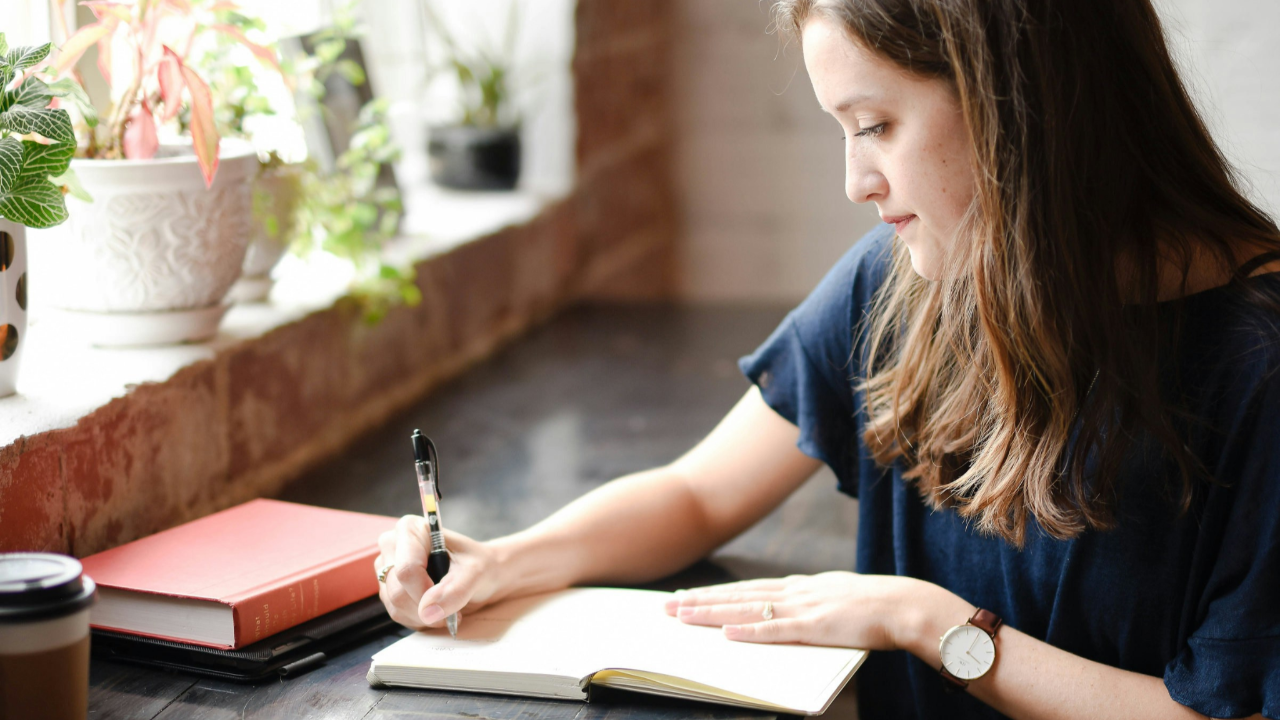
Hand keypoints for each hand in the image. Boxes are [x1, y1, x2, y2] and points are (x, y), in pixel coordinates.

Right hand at [375, 515, 500, 629]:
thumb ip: (455, 590)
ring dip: (424, 616)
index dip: (425, 592)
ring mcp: (387, 568)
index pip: (406, 569)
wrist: (483, 575)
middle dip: (427, 608)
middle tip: (453, 607)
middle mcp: (393, 545)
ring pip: (396, 606)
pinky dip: (419, 619)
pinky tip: (436, 609)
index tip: (447, 599)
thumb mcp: (476, 573)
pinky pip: (397, 614)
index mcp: (411, 529)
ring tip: (447, 607)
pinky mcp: (388, 588)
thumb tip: (428, 611)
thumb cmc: (480, 565)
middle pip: (398, 591)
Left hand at [663, 571, 948, 650]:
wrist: (906, 606)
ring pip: (747, 609)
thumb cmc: (877, 608)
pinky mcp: (815, 626)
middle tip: (667, 606)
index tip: (688, 596)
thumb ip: (812, 605)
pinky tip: (725, 632)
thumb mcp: (837, 599)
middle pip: (738, 595)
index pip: (748, 588)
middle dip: (700, 600)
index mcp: (801, 586)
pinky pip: (775, 630)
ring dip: (712, 613)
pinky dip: (748, 631)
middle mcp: (796, 592)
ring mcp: (803, 607)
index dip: (716, 593)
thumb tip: (792, 614)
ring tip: (682, 616)